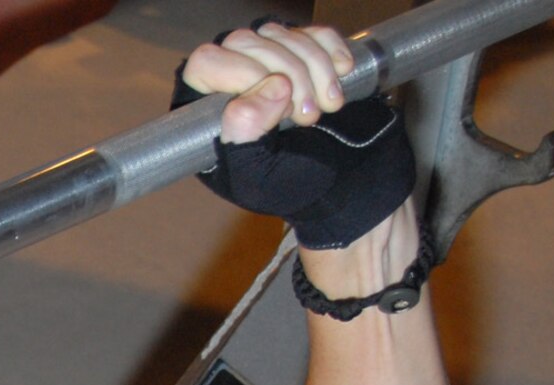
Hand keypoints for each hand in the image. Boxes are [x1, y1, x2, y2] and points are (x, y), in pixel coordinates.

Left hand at [176, 23, 412, 251]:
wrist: (347, 178)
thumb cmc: (295, 185)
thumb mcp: (259, 178)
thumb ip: (246, 139)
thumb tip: (268, 88)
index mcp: (205, 112)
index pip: (205, 63)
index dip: (244, 76)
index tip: (280, 110)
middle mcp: (230, 79)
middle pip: (244, 42)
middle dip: (287, 75)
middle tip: (309, 117)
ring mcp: (267, 61)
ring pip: (279, 34)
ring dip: (314, 68)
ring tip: (329, 108)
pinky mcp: (303, 51)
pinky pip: (313, 31)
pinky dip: (333, 51)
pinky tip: (343, 74)